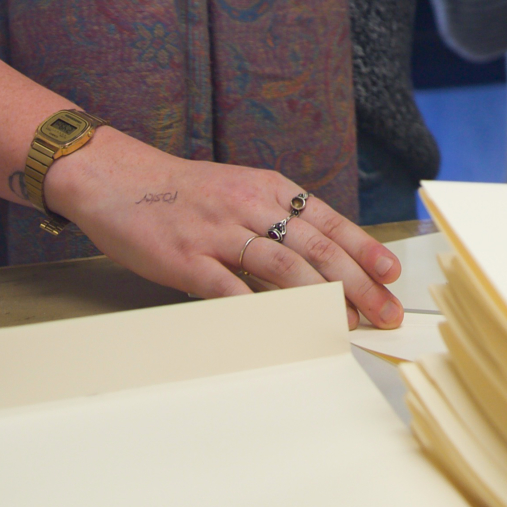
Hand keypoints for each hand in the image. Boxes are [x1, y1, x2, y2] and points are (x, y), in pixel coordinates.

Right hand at [42, 130, 401, 328]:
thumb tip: (319, 260)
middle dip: (357, 283)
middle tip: (384, 312)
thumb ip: (273, 220)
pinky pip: (230, 289)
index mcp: (267, 188)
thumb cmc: (181, 192)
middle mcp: (249, 205)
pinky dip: (260, 311)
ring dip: (322, 299)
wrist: (114, 177)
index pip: (328, 221)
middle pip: (316, 248)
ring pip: (284, 267)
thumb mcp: (237, 190)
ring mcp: (218, 232)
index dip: (363, 249)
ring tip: (348, 324)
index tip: (392, 274)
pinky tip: (284, 330)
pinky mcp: (187, 258)